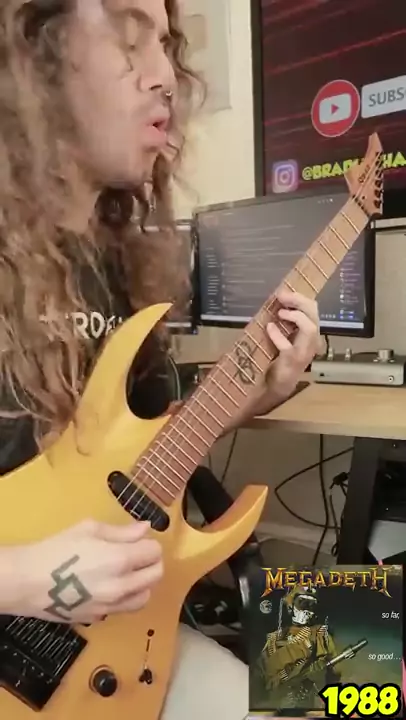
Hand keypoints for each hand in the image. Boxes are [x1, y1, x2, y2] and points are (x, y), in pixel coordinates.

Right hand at [11, 520, 162, 623]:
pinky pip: (122, 609)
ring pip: (144, 597)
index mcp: (120, 560)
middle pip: (156, 576)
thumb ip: (122, 531)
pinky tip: (109, 587)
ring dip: (143, 583)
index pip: (154, 553)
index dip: (150, 543)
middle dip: (152, 562)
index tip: (140, 540)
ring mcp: (110, 606)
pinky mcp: (98, 618)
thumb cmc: (56, 549)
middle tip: (139, 554)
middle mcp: (121, 587)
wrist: (27, 582)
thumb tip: (145, 529)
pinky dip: (124, 598)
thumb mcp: (89, 530)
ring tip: (128, 573)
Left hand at [266, 289, 319, 397]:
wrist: (279, 385)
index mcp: (309, 333)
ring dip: (296, 317)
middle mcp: (311, 342)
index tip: (284, 292)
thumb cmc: (281, 359)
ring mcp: (304, 352)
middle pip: (314, 316)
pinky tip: (269, 328)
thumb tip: (276, 303)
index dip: (300, 298)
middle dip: (299, 302)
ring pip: (310, 329)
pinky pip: (288, 346)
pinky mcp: (292, 362)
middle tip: (282, 296)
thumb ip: (285, 323)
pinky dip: (278, 336)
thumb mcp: (285, 337)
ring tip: (281, 313)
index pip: (313, 310)